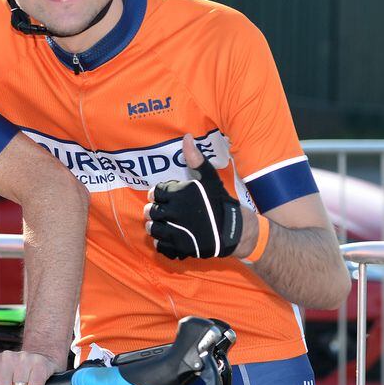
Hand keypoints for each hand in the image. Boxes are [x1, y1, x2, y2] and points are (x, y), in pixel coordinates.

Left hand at [144, 135, 242, 259]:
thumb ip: (195, 159)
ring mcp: (175, 231)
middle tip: (165, 211)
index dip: (159, 194)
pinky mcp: (179, 247)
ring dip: (155, 226)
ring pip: (152, 228)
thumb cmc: (219, 201)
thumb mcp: (208, 178)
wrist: (233, 229)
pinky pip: (160, 247)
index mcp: (177, 194)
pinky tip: (169, 238)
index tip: (166, 197)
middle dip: (155, 210)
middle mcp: (173, 212)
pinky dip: (162, 244)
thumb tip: (186, 137)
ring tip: (164, 224)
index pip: (155, 192)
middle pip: (150, 211)